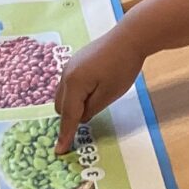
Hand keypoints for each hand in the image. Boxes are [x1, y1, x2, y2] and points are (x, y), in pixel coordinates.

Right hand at [54, 27, 146, 152]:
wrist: (129, 37)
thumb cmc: (122, 67)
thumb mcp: (109, 95)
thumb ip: (91, 110)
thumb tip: (80, 117)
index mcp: (73, 84)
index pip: (67, 116)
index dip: (65, 135)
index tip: (59, 151)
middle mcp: (65, 75)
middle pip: (60, 106)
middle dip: (70, 117)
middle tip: (90, 118)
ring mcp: (69, 66)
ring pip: (62, 95)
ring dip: (72, 105)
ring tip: (95, 102)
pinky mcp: (75, 62)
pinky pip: (68, 85)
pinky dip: (75, 94)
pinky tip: (93, 90)